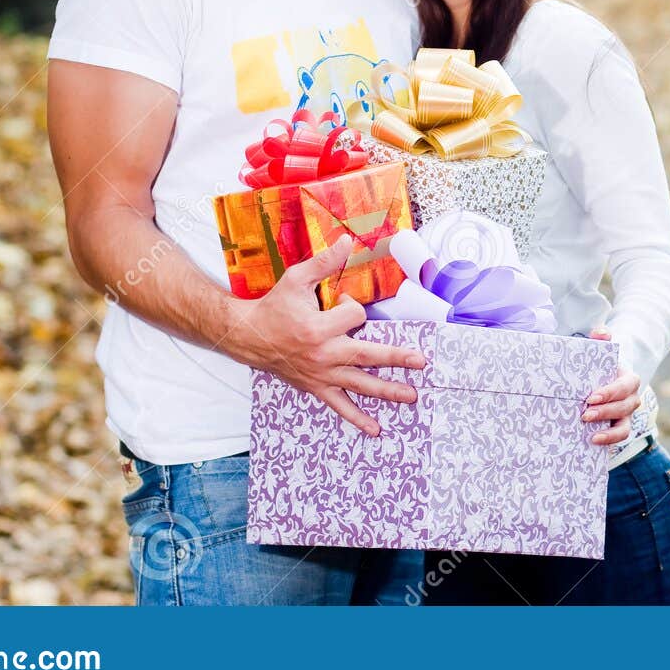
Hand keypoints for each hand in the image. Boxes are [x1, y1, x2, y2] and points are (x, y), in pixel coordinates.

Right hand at [226, 234, 425, 436]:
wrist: (248, 337)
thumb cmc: (274, 307)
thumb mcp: (296, 279)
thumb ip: (323, 262)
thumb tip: (347, 240)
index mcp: (318, 328)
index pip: (354, 316)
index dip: (352, 305)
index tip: (341, 301)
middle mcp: (322, 354)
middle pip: (367, 355)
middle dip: (396, 358)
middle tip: (421, 362)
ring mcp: (321, 374)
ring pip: (359, 385)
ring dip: (387, 391)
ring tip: (411, 396)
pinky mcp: (316, 387)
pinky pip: (339, 406)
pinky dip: (357, 418)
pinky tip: (375, 429)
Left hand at [583, 329, 640, 446]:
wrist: (603, 381)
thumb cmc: (600, 366)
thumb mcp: (601, 351)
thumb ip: (601, 338)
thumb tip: (600, 332)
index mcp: (629, 380)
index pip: (623, 387)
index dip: (610, 393)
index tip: (591, 398)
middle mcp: (631, 399)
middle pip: (623, 408)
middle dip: (605, 412)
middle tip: (585, 414)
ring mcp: (626, 416)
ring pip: (624, 427)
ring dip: (609, 432)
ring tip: (592, 435)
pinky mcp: (618, 428)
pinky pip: (618, 438)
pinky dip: (609, 442)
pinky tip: (593, 442)